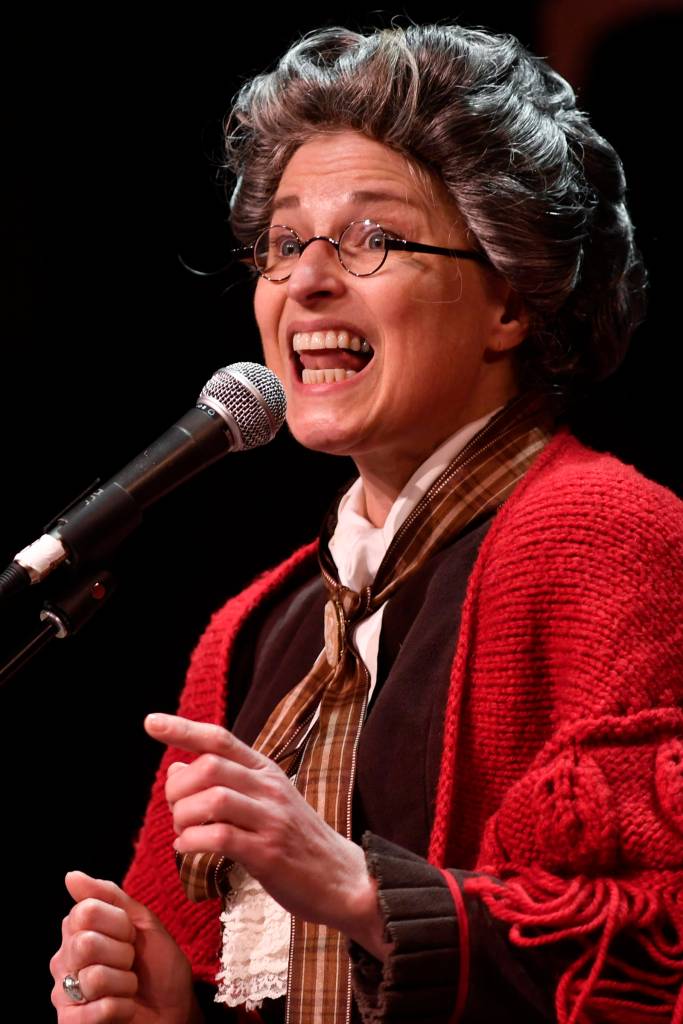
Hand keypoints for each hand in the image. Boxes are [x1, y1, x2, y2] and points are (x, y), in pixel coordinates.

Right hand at [50, 871, 200, 1023]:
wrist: (174, 1008)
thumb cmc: (158, 964)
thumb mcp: (141, 922)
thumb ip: (109, 897)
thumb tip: (71, 876)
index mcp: (78, 930)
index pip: (86, 911)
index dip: (119, 924)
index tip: (132, 936)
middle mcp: (64, 959)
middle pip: (85, 943)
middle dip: (122, 953)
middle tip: (130, 962)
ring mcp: (63, 993)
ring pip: (93, 977)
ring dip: (125, 983)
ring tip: (128, 987)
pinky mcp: (70, 1023)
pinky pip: (97, 1010)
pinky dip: (122, 1008)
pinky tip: (124, 1008)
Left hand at [145, 713, 390, 960]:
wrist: (344, 880)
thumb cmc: (297, 842)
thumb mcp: (264, 803)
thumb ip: (223, 783)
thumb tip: (175, 767)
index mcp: (267, 770)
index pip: (220, 739)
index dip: (182, 729)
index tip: (150, 722)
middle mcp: (270, 787)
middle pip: (210, 767)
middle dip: (178, 788)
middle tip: (175, 810)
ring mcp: (271, 819)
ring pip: (212, 799)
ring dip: (183, 817)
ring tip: (183, 833)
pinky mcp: (269, 853)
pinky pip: (219, 838)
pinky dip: (192, 842)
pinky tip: (187, 849)